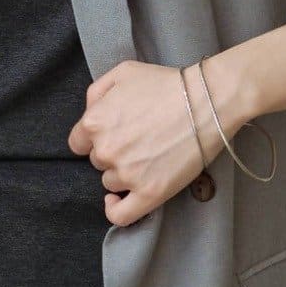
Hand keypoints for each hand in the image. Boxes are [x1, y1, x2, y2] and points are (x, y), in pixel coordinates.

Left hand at [67, 59, 231, 226]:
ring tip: (148, 157)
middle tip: (139, 140)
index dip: (95, 139)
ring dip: (123, 173)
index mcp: (94, 122)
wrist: (207, 102)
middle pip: (97, 161)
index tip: (113, 135)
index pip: (78, 142)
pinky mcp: (149, 193)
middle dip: (113, 152)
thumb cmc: (167, 84)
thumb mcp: (123, 72)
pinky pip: (119, 214)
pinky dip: (115, 209)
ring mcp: (127, 174)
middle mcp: (105, 150)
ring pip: (111, 182)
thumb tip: (89, 114)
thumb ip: (96, 93)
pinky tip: (119, 200)